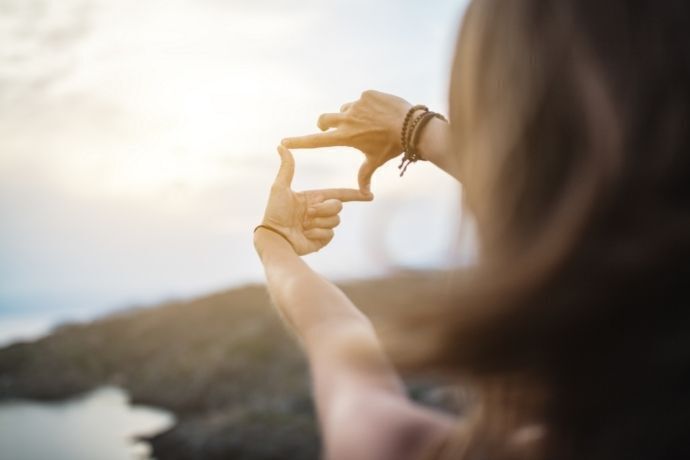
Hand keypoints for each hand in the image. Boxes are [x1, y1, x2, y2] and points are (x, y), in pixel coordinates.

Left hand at [260, 145, 371, 255]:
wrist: (275, 237)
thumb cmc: (275, 212)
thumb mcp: (280, 187)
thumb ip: (287, 167)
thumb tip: (281, 145)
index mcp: (314, 199)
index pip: (339, 194)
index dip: (354, 194)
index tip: (368, 195)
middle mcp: (320, 212)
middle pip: (338, 206)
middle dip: (324, 209)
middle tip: (308, 214)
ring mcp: (321, 226)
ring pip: (335, 220)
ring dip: (318, 222)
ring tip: (303, 225)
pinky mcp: (322, 240)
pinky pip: (330, 234)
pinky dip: (317, 234)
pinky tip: (305, 235)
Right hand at [281, 90, 414, 194]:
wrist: (412, 126)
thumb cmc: (393, 146)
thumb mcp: (376, 160)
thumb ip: (365, 175)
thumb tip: (365, 194)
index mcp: (345, 137)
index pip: (316, 141)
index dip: (299, 142)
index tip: (284, 142)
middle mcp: (347, 119)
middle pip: (324, 120)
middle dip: (325, 124)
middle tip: (332, 128)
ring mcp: (356, 105)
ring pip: (345, 109)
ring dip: (350, 115)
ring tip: (370, 123)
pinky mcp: (367, 94)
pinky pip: (362, 99)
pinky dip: (367, 106)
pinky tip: (381, 113)